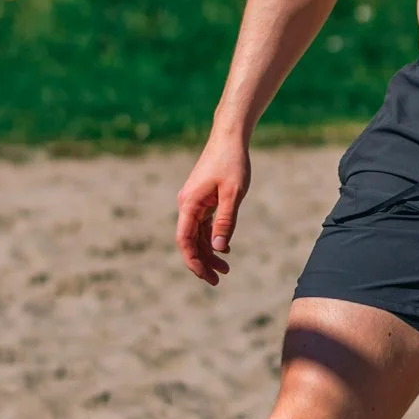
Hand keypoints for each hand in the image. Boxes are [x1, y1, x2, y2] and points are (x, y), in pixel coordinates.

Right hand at [176, 130, 251, 284]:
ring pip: (197, 235)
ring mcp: (194, 202)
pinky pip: (204, 225)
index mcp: (189, 205)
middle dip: (203, 262)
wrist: (229, 138)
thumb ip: (226, 221)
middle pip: (190, 242)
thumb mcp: (233, 194)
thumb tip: (218, 248)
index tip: (207, 276)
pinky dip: (213, 238)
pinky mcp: (202, 199)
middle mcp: (187, 205)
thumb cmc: (232, 163)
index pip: (185, 241)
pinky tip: (225, 248)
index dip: (194, 261)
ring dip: (209, 252)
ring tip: (225, 269)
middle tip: (219, 279)